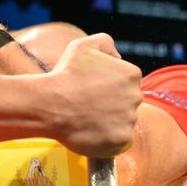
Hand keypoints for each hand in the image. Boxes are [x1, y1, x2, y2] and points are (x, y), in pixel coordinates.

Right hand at [48, 33, 141, 157]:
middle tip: (87, 106)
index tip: (91, 90)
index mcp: (131, 73)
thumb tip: (118, 57)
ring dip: (108, 122)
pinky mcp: (122, 140)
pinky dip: (106, 139)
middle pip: (127, 103)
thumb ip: (106, 43)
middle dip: (111, 105)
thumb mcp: (83, 45)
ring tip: (86, 119)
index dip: (108, 87)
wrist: (50, 104)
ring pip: (123, 123)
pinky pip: (119, 142)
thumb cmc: (65, 75)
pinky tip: (89, 132)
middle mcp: (136, 96)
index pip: (126, 83)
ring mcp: (130, 119)